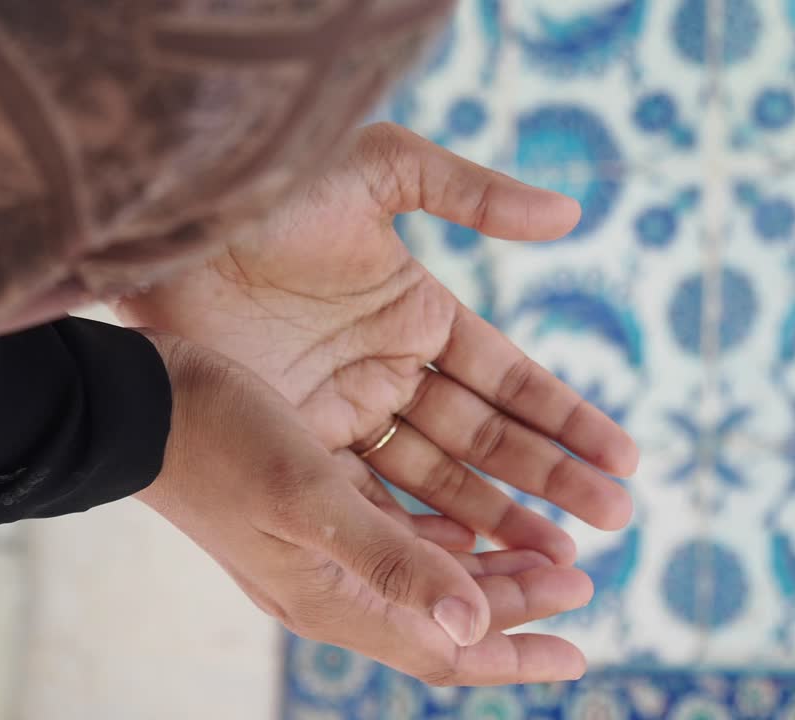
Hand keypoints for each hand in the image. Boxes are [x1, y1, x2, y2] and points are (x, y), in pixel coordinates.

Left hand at [119, 124, 639, 564]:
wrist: (168, 232)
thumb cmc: (271, 189)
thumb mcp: (377, 170)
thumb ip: (472, 192)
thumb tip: (572, 215)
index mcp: (416, 312)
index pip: (508, 378)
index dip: (566, 418)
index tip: (626, 458)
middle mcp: (387, 370)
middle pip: (485, 438)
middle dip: (552, 480)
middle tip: (617, 522)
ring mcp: (342, 412)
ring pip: (436, 478)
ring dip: (499, 517)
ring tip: (563, 560)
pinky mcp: (295, 442)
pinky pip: (367, 494)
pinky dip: (416, 526)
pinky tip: (469, 560)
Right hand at [135, 330, 594, 684]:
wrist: (137, 408)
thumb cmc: (218, 443)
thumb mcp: (308, 498)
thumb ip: (391, 560)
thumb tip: (474, 624)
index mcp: (331, 598)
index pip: (442, 650)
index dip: (516, 652)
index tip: (581, 645)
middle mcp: (328, 586)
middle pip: (442, 615)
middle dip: (515, 604)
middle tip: (581, 579)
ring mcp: (316, 550)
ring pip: (422, 574)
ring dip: (486, 567)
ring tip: (544, 548)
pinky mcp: (308, 510)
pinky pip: (394, 536)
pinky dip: (442, 531)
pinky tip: (468, 508)